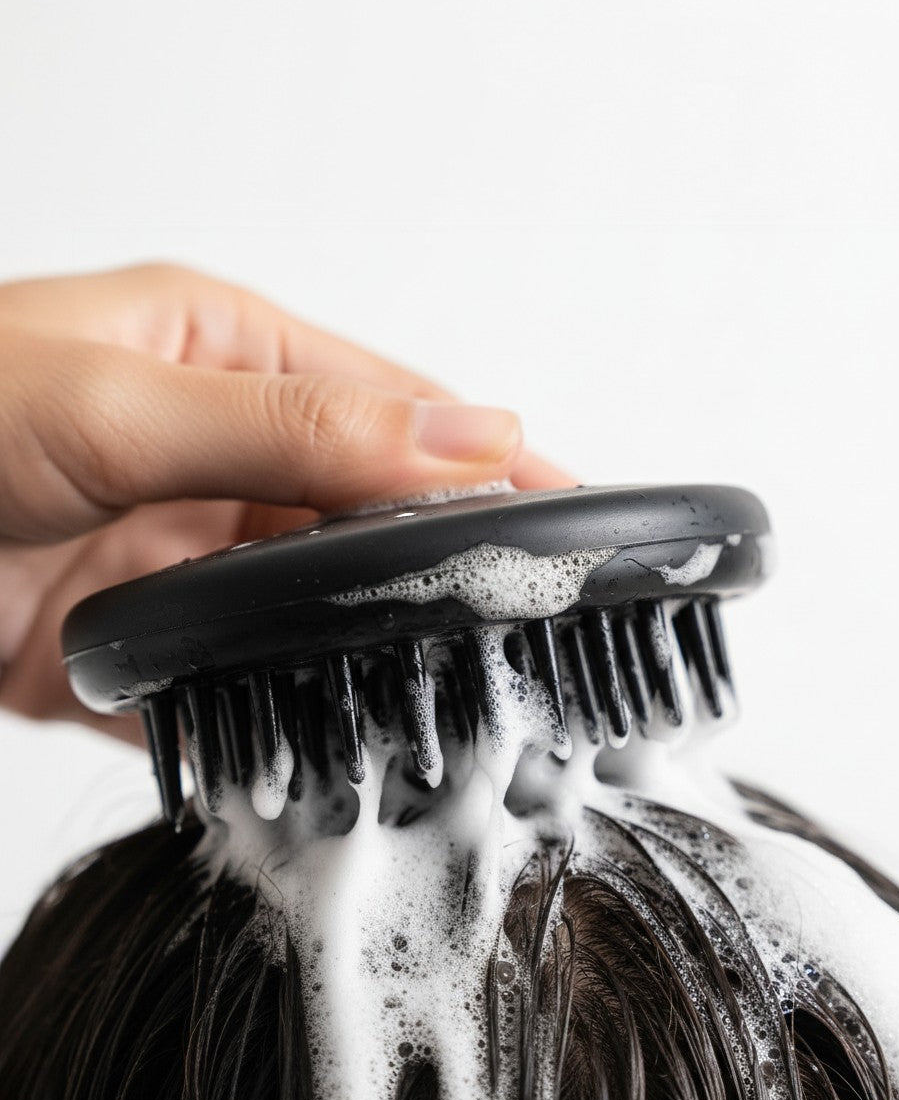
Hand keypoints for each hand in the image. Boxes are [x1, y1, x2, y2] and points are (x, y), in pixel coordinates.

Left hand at [0, 263, 572, 737]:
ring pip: (304, 613)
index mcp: (221, 355)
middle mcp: (209, 452)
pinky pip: (228, 688)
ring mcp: (172, 553)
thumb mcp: (121, 405)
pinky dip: (269, 720)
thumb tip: (470, 435)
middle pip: (361, 518)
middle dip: (434, 571)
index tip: (577, 516)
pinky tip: (318, 745)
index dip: (490, 462)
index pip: (394, 408)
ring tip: (443, 699)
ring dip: (357, 655)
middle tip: (526, 628)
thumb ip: (300, 429)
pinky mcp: (129, 645)